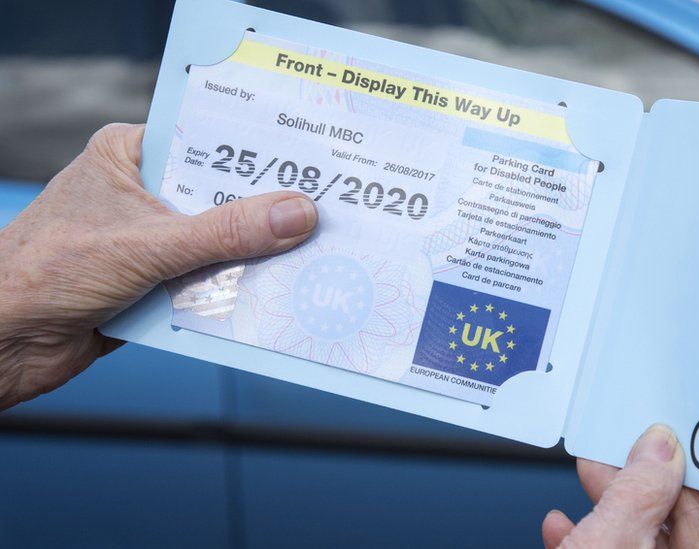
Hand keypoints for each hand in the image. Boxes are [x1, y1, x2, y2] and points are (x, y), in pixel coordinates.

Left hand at [0, 123, 317, 409]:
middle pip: (221, 198)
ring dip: (252, 260)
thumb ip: (226, 232)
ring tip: (308, 260)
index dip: (257, 155)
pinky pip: (208, 284)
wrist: (1, 343)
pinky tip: (270, 298)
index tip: (310, 163)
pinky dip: (233, 294)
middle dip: (265, 215)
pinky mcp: (155, 285)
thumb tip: (296, 214)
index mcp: (130, 156)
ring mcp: (150, 242)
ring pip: (220, 245)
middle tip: (321, 216)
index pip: (208, 143)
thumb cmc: (45, 272)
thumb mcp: (150, 243)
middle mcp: (142, 194)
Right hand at [543, 424, 698, 548]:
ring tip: (592, 470)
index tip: (697, 423)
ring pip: (654, 540)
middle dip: (653, 475)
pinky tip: (566, 526)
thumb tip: (657, 448)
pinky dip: (597, 542)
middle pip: (694, 518)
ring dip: (617, 506)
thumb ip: (637, 491)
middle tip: (634, 437)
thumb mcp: (611, 542)